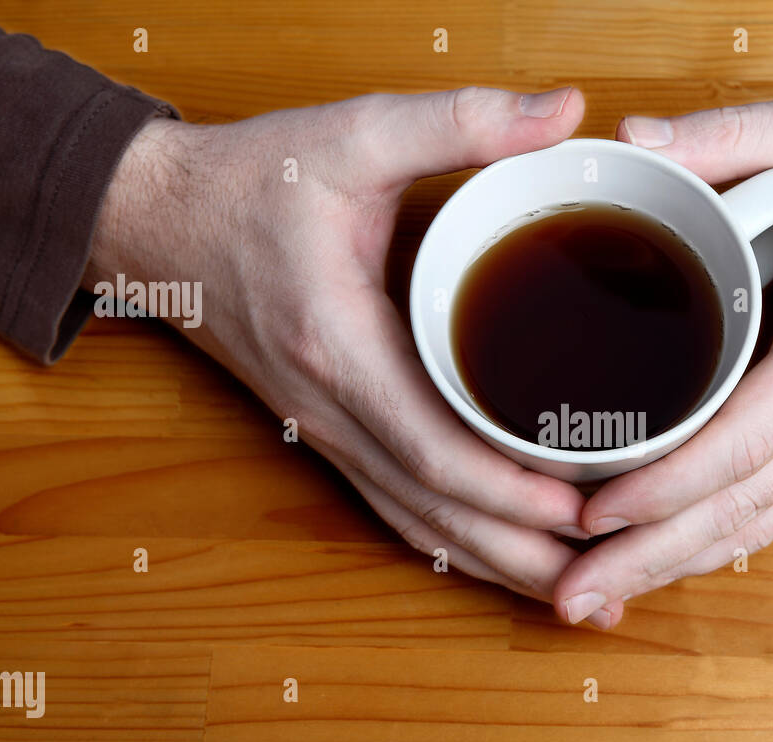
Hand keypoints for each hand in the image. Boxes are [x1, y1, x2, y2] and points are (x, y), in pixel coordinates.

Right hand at [85, 86, 623, 627]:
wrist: (160, 223)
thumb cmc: (249, 183)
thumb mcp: (350, 134)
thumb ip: (458, 121)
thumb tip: (562, 114)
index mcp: (340, 348)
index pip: (433, 448)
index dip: (510, 491)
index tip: (586, 510)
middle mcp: (333, 411)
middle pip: (436, 515)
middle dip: (525, 554)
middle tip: (612, 580)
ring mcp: (329, 433)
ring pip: (420, 528)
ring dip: (499, 568)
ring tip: (581, 597)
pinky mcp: (334, 434)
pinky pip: (400, 511)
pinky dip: (458, 545)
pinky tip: (507, 561)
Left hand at [553, 93, 772, 624]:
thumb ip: (736, 134)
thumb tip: (634, 146)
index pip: (742, 444)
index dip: (661, 489)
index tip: (588, 512)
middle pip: (740, 510)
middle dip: (648, 558)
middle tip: (567, 596)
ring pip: (759, 524)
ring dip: (677, 565)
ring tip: (600, 594)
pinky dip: (720, 541)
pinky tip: (670, 554)